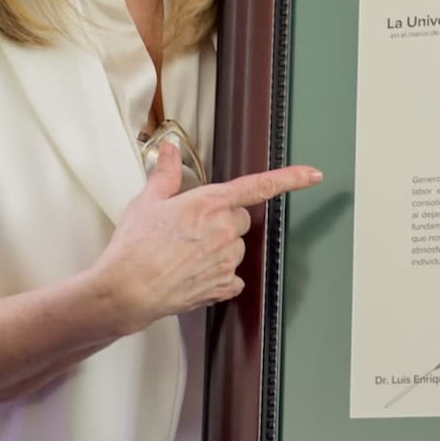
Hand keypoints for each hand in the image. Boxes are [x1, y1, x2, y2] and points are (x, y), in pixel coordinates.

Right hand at [93, 143, 322, 334]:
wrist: (126, 290)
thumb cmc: (135, 246)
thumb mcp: (148, 201)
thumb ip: (167, 173)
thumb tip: (172, 151)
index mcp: (211, 203)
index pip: (259, 186)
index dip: (290, 179)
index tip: (313, 175)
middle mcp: (225, 230)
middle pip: (241, 220)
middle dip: (223, 222)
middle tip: (191, 229)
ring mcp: (226, 260)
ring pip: (236, 249)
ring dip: (219, 249)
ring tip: (185, 254)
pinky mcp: (222, 286)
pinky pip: (231, 278)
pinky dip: (218, 276)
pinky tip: (193, 274)